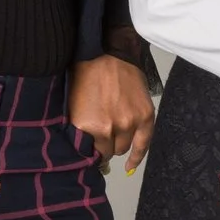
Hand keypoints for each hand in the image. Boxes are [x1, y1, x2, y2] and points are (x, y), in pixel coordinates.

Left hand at [69, 54, 155, 173]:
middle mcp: (109, 129)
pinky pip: (143, 145)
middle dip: (103, 147)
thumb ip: (79, 130)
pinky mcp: (145, 116)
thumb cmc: (85, 75)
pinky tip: (129, 167)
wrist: (108, 52)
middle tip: (101, 140)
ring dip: (117, 145)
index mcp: (87, 127)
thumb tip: (84, 150)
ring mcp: (129, 124)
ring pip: (123, 148)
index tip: (89, 153)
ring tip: (114, 136)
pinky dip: (136, 158)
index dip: (89, 153)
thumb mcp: (73, 106)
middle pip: (107, 152)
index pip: (89, 154)